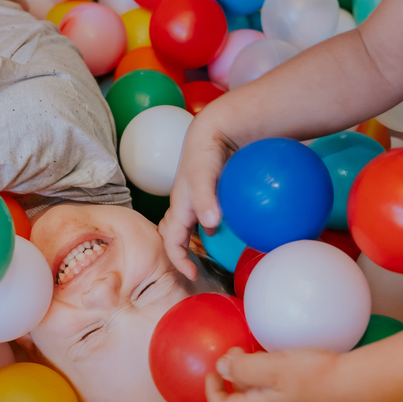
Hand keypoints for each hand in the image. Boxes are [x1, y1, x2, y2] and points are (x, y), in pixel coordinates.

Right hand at [159, 113, 237, 278]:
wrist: (215, 128)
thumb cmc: (205, 150)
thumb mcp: (203, 173)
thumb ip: (205, 197)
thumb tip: (210, 224)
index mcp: (179, 207)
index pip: (171, 241)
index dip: (178, 261)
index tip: (193, 274)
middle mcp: (185, 207)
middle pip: (173, 235)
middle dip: (178, 254)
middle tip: (196, 268)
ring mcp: (196, 201)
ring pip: (187, 226)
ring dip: (192, 242)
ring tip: (211, 253)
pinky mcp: (208, 195)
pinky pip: (205, 216)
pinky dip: (211, 227)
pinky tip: (231, 228)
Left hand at [205, 347, 345, 401]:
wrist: (359, 385)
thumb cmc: (314, 376)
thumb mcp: (273, 367)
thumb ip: (243, 368)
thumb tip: (220, 368)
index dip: (212, 393)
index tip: (211, 371)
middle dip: (233, 379)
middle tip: (236, 352)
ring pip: (263, 398)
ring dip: (252, 377)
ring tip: (256, 353)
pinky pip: (281, 394)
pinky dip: (271, 378)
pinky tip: (282, 362)